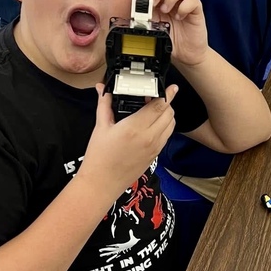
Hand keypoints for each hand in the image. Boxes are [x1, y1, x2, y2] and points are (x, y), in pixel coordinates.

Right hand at [77, 84, 177, 201]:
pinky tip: (152, 124)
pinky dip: (165, 126)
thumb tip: (103, 88)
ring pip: (171, 125)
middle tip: (154, 98)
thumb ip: (105, 104)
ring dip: (167, 115)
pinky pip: (167, 136)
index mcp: (135, 128)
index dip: (167, 94)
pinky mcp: (156, 155)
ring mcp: (155, 147)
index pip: (159, 106)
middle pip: (169, 114)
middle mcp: (149, 137)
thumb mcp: (100, 127)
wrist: (102, 183)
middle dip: (165, 103)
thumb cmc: (99, 157)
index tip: (171, 87)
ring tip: (154, 110)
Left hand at [139, 0, 208, 66]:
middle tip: (153, 3)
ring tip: (166, 10)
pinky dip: (184, 7)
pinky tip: (179, 17)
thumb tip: (133, 6)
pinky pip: (193, 0)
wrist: (185, 54)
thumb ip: (144, 13)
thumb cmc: (170, 38)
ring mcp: (187, 2)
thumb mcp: (152, 24)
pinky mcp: (197, 10)